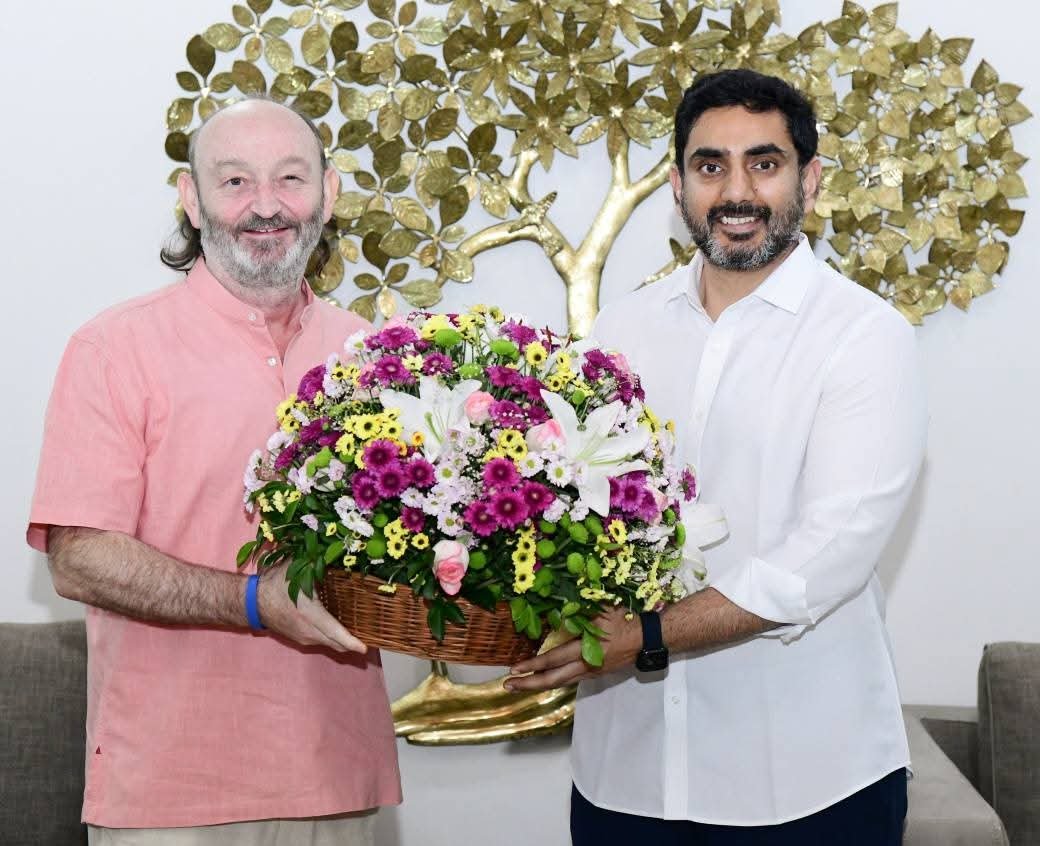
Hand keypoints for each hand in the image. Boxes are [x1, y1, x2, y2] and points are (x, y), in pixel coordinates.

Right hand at [256, 563, 366, 653]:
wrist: (252, 603)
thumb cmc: (275, 584)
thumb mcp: (296, 569)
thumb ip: (316, 560)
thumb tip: (336, 549)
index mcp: (310, 614)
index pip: (335, 632)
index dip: (351, 641)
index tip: (364, 647)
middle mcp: (308, 631)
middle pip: (336, 643)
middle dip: (353, 643)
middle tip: (369, 636)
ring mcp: (304, 638)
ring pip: (329, 644)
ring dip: (343, 641)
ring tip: (358, 631)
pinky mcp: (300, 640)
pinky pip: (322, 642)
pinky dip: (333, 638)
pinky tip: (340, 629)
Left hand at [504, 607, 641, 691]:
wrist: (649, 637)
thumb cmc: (625, 619)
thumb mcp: (600, 609)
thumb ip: (577, 611)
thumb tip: (554, 610)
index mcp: (585, 650)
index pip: (553, 660)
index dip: (532, 665)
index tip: (514, 668)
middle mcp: (586, 666)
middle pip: (553, 680)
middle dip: (529, 684)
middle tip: (508, 685)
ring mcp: (592, 672)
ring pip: (562, 682)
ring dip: (540, 683)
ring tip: (521, 684)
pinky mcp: (597, 673)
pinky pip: (571, 679)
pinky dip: (555, 680)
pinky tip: (545, 678)